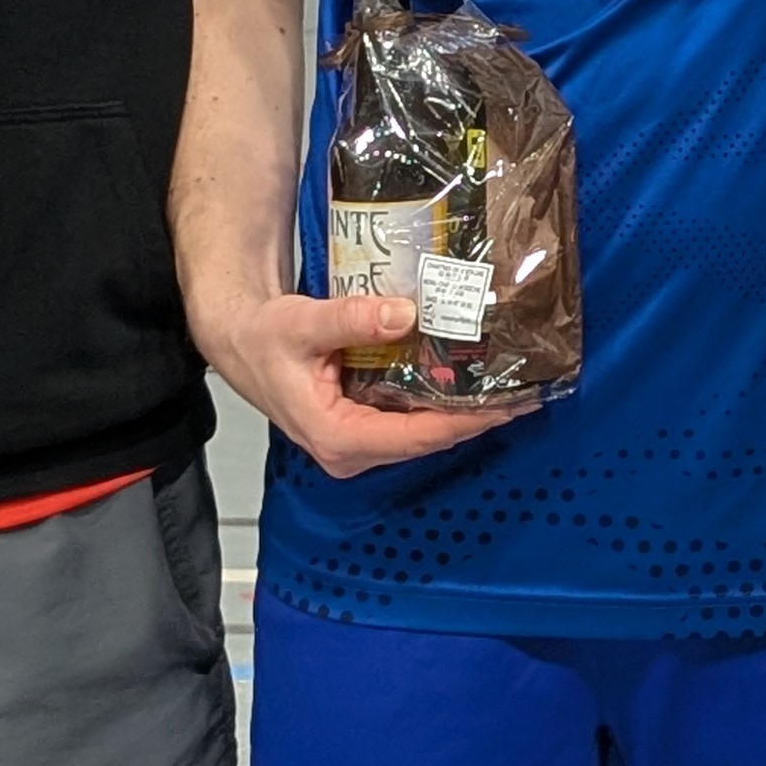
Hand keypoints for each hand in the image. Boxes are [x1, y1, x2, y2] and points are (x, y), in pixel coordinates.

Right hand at [195, 289, 527, 475]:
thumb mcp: (302, 323)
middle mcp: (351, 450)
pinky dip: (442, 401)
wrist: (240, 338)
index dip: (465, 422)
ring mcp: (359, 440)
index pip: (416, 437)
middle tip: (525, 392)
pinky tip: (471, 380)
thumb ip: (351, 319)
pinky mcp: (364, 424)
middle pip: (428, 439)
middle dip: (476, 418)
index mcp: (337, 438)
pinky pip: (412, 419)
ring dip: (464, 411)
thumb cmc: (263, 338)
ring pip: (424, 432)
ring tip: (510, 386)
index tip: (506, 407)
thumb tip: (405, 314)